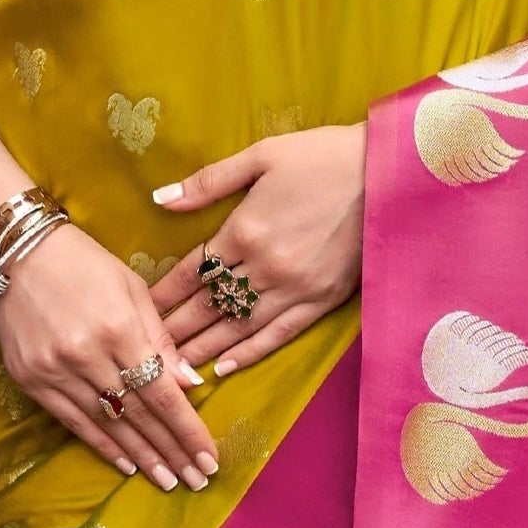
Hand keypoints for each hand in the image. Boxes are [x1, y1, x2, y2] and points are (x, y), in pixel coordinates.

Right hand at [0, 224, 217, 493]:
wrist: (11, 253)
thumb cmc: (82, 262)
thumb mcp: (132, 288)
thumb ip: (161, 339)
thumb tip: (190, 384)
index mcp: (119, 329)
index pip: (161, 393)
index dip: (187, 430)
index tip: (209, 457)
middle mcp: (86, 356)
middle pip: (138, 415)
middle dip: (171, 451)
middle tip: (196, 480)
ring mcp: (54, 371)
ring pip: (108, 424)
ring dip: (141, 456)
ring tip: (167, 480)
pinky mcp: (30, 380)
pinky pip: (73, 422)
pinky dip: (102, 445)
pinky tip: (126, 464)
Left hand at [147, 124, 364, 375]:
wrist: (388, 174)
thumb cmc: (323, 157)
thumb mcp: (262, 155)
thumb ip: (210, 181)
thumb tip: (161, 199)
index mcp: (244, 230)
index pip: (192, 272)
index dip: (164, 294)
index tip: (139, 311)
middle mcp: (264, 266)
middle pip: (208, 306)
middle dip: (174, 331)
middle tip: (145, 352)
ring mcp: (294, 288)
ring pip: (237, 328)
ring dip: (203, 350)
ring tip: (174, 371)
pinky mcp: (322, 301)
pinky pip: (278, 335)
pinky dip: (248, 354)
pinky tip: (224, 368)